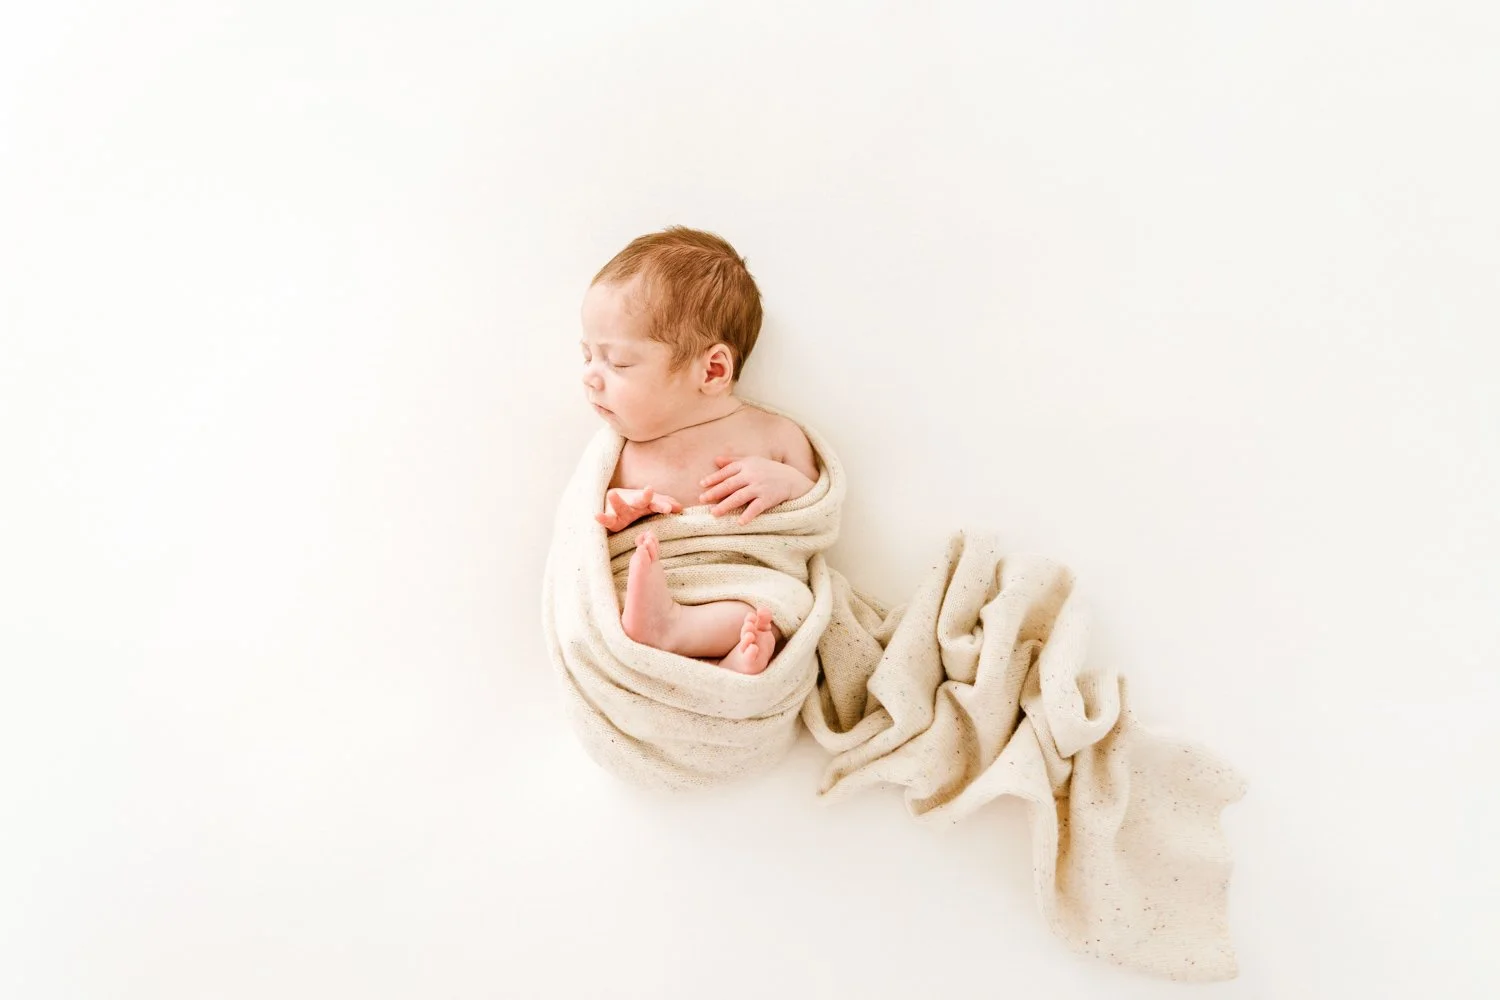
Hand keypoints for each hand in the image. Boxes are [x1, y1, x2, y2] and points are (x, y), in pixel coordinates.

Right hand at [595, 486, 682, 531]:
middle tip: (649, 491)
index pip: (655, 502)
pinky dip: (602, 518)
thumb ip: (663, 504)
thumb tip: (680, 507)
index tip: (669, 508)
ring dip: (617, 501)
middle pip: (639, 499)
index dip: (662, 503)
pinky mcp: (610, 520)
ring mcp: (620, 511)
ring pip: (620, 506)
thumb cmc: (633, 506)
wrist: (608, 502)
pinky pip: (606, 520)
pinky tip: (597, 516)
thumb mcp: (648, 505)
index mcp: (644, 503)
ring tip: (612, 494)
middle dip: (645, 497)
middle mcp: (632, 505)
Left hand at [699, 455, 813, 524]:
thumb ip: (733, 461)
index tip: (702, 484)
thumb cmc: (769, 470)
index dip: (714, 478)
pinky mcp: (768, 498)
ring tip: (714, 513)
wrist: (793, 480)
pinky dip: (748, 515)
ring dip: (726, 505)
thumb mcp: (752, 461)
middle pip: (730, 484)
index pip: (727, 471)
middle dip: (715, 492)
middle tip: (702, 500)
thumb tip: (715, 460)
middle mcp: (752, 475)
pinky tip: (739, 522)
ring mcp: (760, 487)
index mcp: (747, 465)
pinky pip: (756, 507)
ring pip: (739, 497)